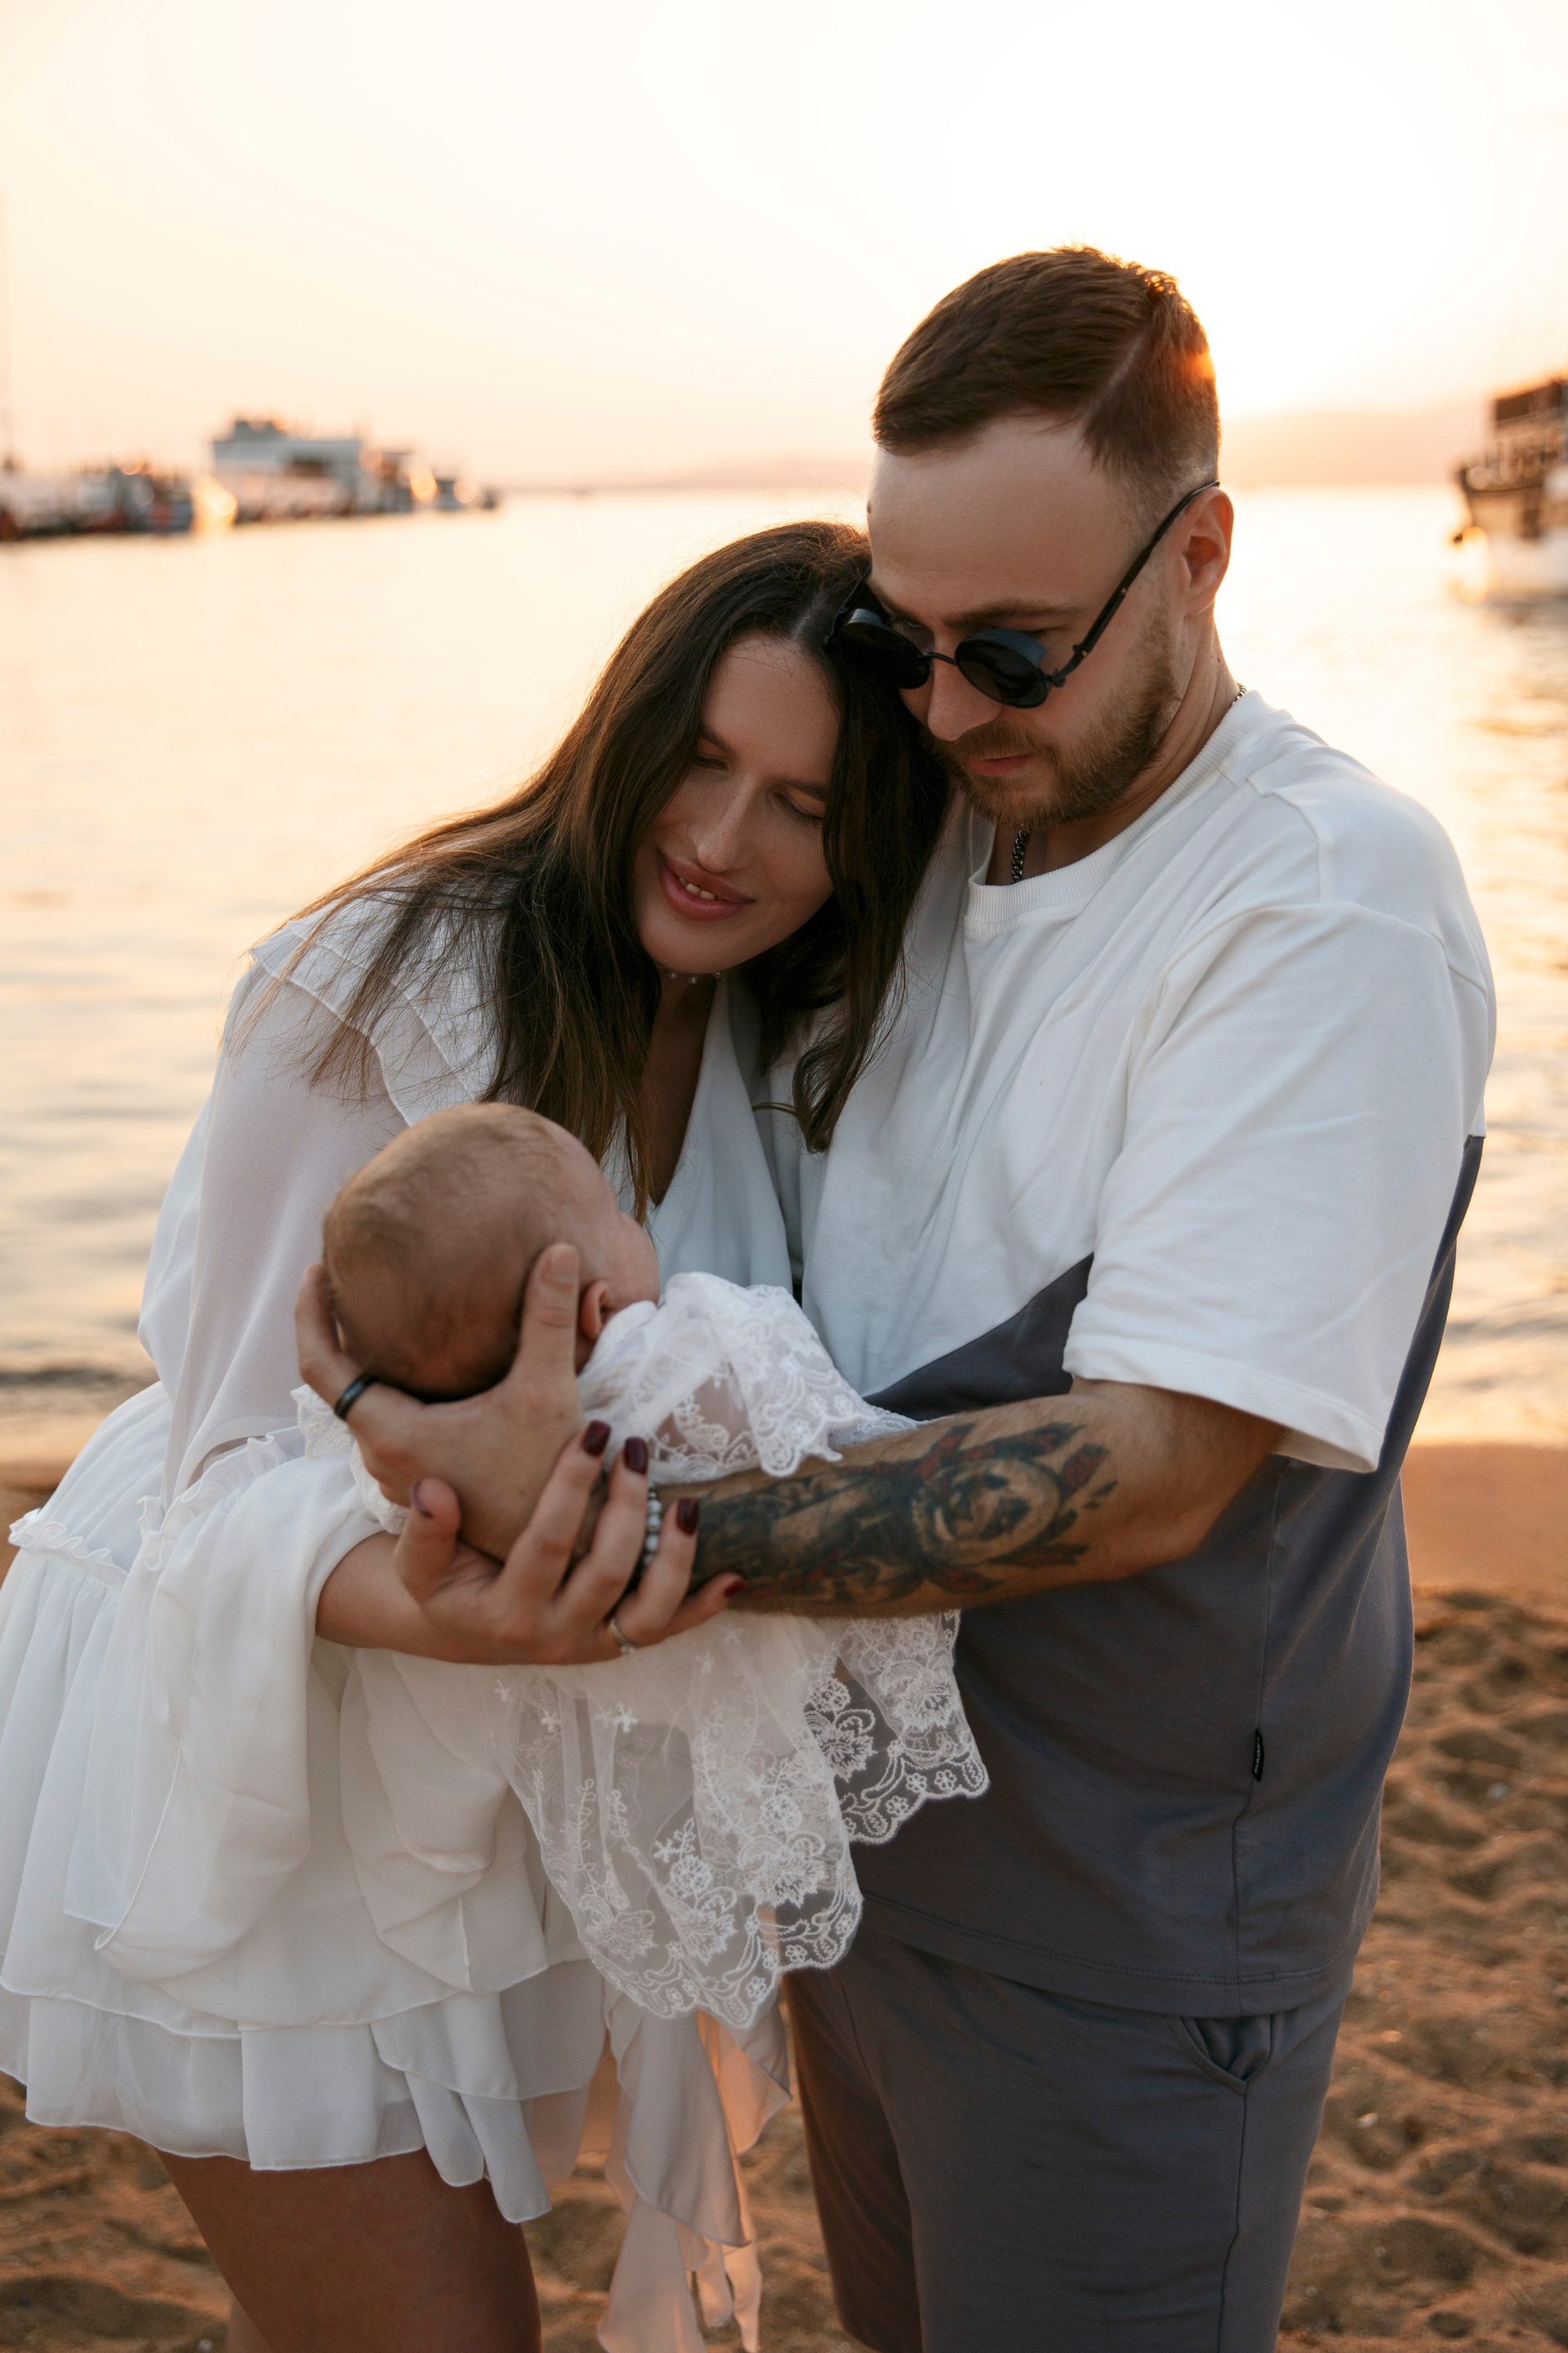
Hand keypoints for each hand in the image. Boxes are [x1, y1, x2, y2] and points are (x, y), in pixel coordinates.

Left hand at [296, 1245, 583, 1558]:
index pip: (318, 1366)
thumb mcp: (548, 1390)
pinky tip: (417, 1364)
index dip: (310, 1313)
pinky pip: (386, 1422)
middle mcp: (383, 1457)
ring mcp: (401, 1473)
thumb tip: (560, 1249)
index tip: (314, 1271)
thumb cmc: (547, 1477)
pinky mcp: (423, 1480)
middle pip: (337, 1383)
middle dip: (334, 1329)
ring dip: (362, 1360)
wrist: (563, 1550)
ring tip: (376, 1313)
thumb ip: (549, 1317)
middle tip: (343, 1278)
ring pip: (363, 1406)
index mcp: (392, 1432)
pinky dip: (388, 1386)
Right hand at [317, 1424, 739, 1663]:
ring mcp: (593, 1645)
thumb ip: (423, 1531)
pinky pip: (667, 1631)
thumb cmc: (444, 1586)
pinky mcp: (619, 1644)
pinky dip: (703, 1608)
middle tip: (635, 1447)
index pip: (547, 1544)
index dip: (571, 1486)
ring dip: (676, 1558)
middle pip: (607, 1573)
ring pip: (649, 1613)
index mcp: (506, 1613)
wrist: (463, 1630)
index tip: (590, 1431)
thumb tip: (432, 1489)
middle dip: (627, 1507)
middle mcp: (556, 1637)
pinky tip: (734, 1577)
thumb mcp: (418, 1565)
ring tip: (686, 1502)